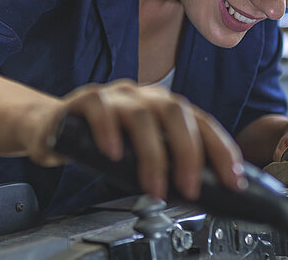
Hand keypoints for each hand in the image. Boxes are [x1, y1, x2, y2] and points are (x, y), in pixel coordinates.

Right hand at [17, 80, 247, 200]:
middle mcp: (145, 97)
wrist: (54, 129)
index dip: (222, 150)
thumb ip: (167, 164)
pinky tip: (113, 153)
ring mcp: (117, 96)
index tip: (233, 180)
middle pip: (176, 113)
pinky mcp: (86, 99)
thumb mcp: (141, 155)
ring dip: (152, 156)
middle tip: (190, 188)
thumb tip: (199, 191)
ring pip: (142, 116)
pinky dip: (109, 131)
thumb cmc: (103, 144)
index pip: (203, 123)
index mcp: (166, 108)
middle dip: (188, 153)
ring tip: (152, 187)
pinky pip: (100, 108)